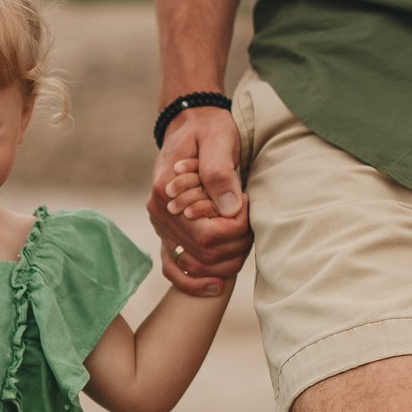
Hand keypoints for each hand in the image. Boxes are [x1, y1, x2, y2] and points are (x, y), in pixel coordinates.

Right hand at [147, 105, 249, 295]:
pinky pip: (174, 269)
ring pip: (195, 266)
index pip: (208, 234)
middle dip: (237, 246)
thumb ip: (220, 172)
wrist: (190, 126)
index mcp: (166, 193)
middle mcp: (159, 214)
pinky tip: (217, 285)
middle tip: (251, 220)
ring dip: (226, 262)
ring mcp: (161, 227)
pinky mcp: (168, 233)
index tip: (248, 202)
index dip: (237, 228)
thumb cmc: (207, 131)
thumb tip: (231, 209)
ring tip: (244, 237)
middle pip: (204, 255)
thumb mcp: (217, 140)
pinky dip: (194, 283)